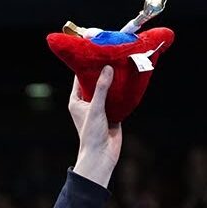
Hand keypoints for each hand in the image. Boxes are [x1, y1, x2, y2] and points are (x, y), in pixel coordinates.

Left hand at [68, 66, 121, 188]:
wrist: (102, 155)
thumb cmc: (91, 134)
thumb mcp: (95, 108)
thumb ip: (101, 88)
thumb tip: (107, 68)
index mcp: (76, 101)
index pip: (80, 78)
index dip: (86, 65)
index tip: (95, 51)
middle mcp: (87, 103)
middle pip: (95, 82)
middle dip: (103, 70)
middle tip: (113, 55)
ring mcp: (100, 108)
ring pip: (108, 89)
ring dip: (115, 80)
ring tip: (123, 63)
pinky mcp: (112, 113)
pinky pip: (118, 98)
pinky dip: (123, 90)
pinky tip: (130, 79)